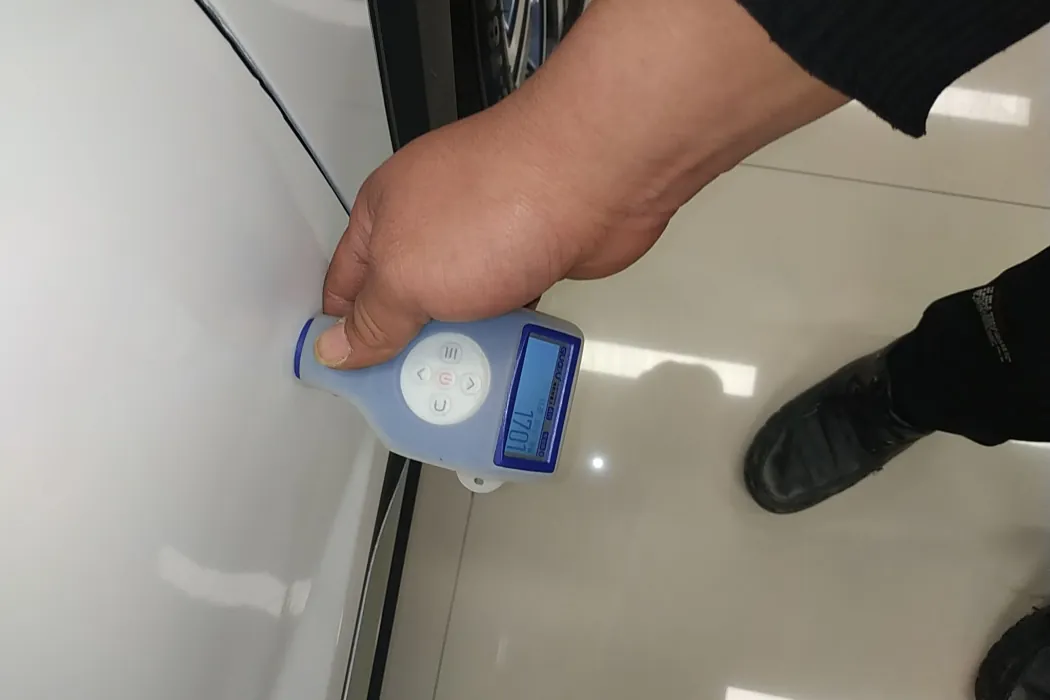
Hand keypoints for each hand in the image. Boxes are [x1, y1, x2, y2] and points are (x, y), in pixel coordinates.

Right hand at [315, 0, 843, 368]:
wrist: (593, 179)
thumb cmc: (485, 216)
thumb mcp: (407, 275)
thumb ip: (373, 318)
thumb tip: (332, 350)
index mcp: (385, 211)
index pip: (347, 280)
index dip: (340, 328)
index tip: (342, 377)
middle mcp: (432, 221)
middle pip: (405, 296)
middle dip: (402, 346)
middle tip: (401, 402)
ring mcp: (486, 236)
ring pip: (458, 304)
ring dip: (456, 344)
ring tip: (452, 398)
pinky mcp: (533, 254)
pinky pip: (505, 303)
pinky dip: (502, 332)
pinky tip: (500, 367)